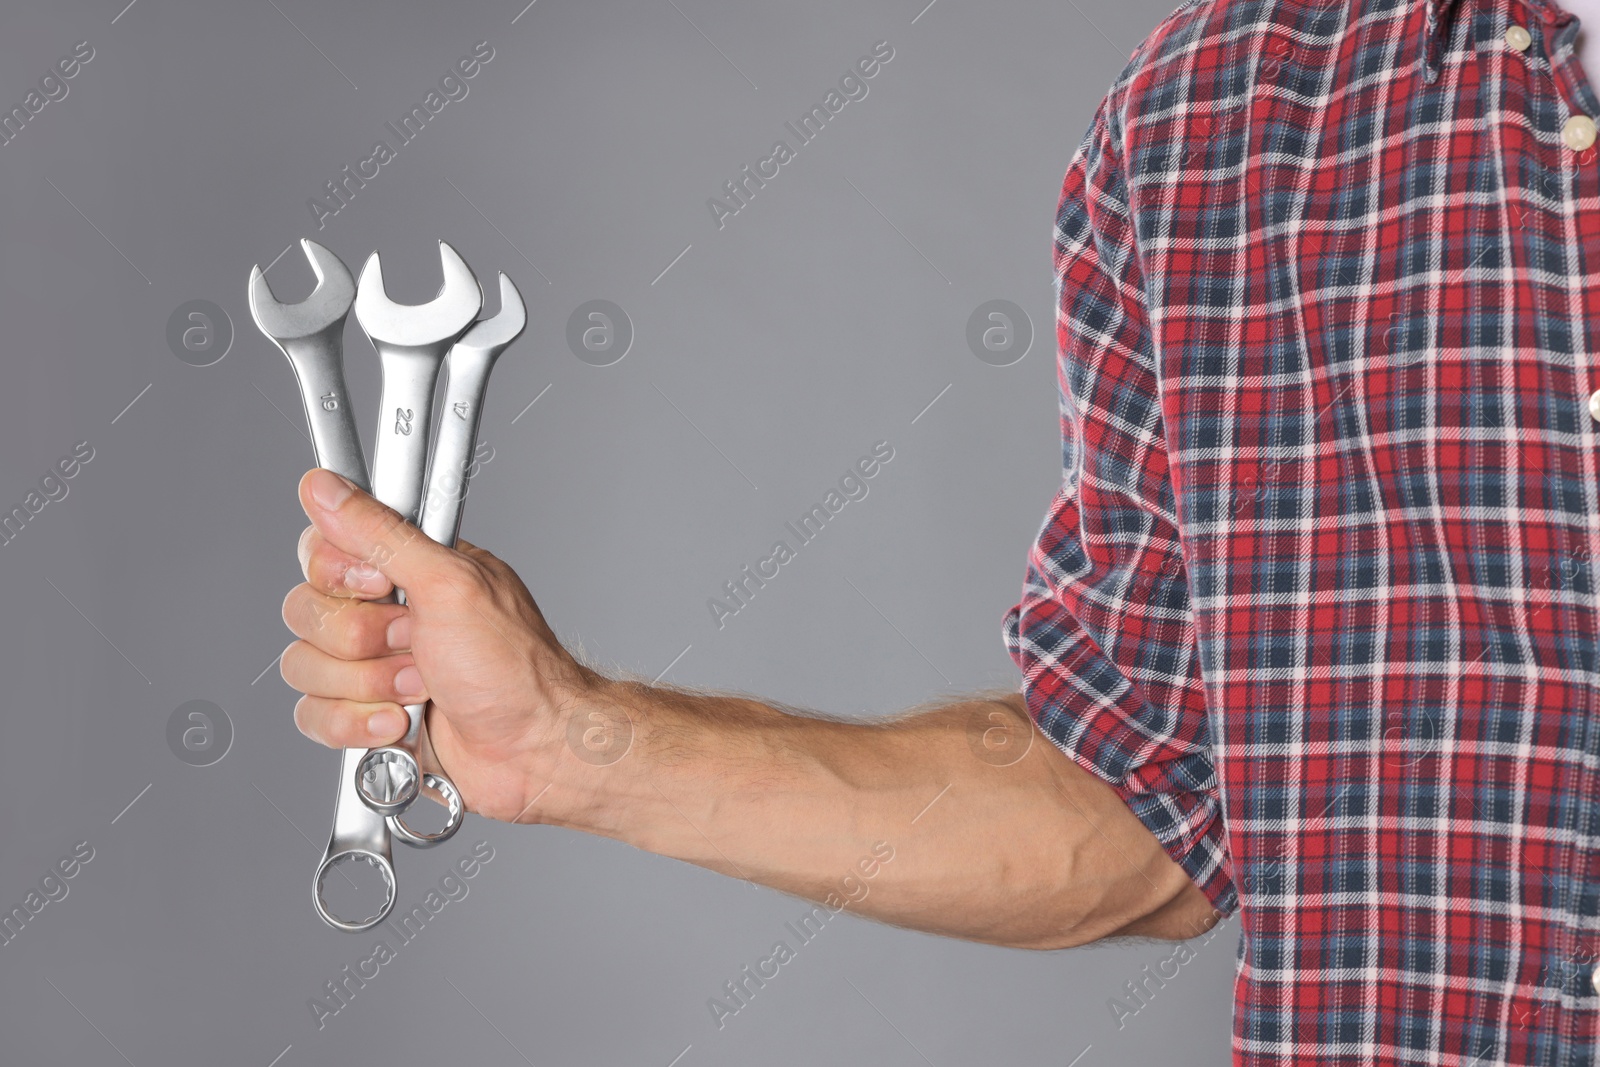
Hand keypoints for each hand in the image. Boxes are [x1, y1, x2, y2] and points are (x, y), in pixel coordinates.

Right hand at [280, 468, 601, 823]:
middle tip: (416, 645)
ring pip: (303, 666)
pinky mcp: (364, 714)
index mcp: (407, 568)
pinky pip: (313, 715)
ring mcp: (372, 666)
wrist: (533, 750)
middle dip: (362, 640)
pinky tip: (403, 723)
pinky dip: (358, 725)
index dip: (342, 575)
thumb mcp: (449, 584)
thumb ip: (380, 534)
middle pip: (306, 610)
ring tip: (420, 688)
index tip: (382, 589)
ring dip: (367, 685)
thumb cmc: (514, 668)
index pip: (323, 549)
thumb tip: (324, 488)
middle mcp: (385, 612)